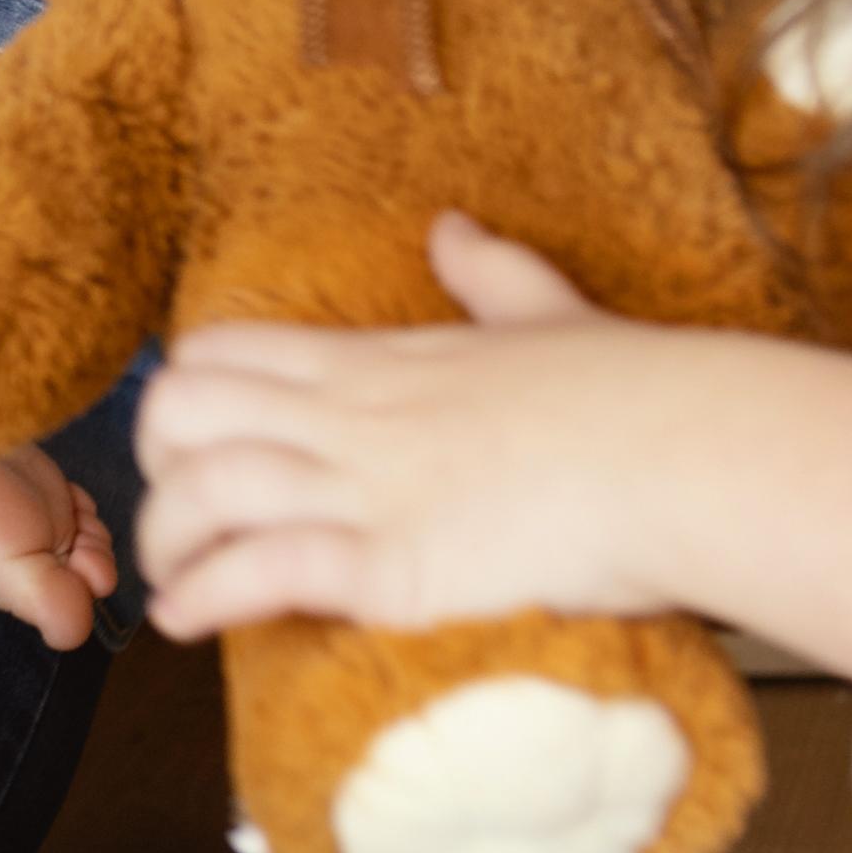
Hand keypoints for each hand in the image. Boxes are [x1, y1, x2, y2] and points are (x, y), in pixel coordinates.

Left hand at [135, 217, 719, 638]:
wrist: (698, 454)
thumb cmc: (641, 396)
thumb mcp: (547, 311)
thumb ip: (490, 275)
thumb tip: (454, 228)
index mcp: (377, 362)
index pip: (218, 352)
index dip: (181, 401)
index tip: (193, 451)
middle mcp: (353, 418)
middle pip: (178, 413)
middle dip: (152, 472)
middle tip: (180, 522)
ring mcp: (369, 490)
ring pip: (199, 492)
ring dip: (168, 546)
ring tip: (177, 588)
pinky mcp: (394, 567)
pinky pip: (260, 571)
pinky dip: (209, 598)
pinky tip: (192, 624)